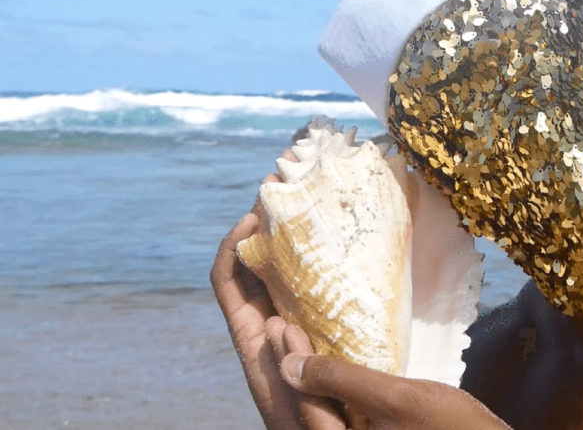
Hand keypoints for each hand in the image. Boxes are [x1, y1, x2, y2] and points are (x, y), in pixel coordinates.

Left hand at [211, 169, 347, 428]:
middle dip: (265, 223)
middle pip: (255, 265)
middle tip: (289, 186)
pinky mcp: (322, 333)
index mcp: (254, 346)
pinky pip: (313, 289)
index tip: (256, 211)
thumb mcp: (307, 420)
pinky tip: (345, 248)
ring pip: (285, 273)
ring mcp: (295, 330)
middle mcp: (269, 331)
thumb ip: (297, 381)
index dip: (233, 242)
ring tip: (315, 203)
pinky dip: (320, 263)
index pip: (227, 282)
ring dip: (294, 236)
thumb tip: (280, 325)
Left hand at [277, 349, 510, 429]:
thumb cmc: (451, 428)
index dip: (290, 362)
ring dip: (310, 375)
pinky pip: (342, 414)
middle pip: (307, 409)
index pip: (305, 405)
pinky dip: (332, 389)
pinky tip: (333, 364)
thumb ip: (342, 381)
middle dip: (292, 366)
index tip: (282, 325)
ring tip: (301, 337)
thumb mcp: (396, 398)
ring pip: (323, 411)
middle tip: (282, 326)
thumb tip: (288, 366)